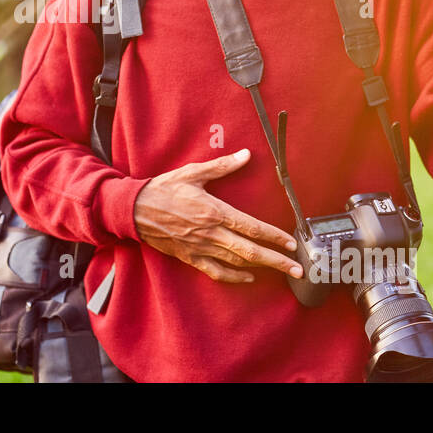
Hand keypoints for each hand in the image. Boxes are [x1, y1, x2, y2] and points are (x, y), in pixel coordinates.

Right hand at [133, 148, 302, 282]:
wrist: (134, 210)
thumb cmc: (164, 189)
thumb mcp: (193, 173)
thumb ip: (222, 166)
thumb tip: (246, 155)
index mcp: (215, 212)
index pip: (252, 227)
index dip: (274, 236)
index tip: (291, 243)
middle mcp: (211, 233)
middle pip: (250, 251)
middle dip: (277, 261)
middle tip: (298, 269)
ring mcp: (201, 248)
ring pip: (237, 263)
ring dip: (261, 268)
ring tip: (281, 272)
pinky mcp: (190, 257)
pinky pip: (216, 271)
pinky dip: (234, 277)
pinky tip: (248, 278)